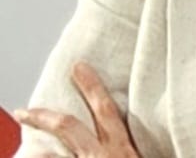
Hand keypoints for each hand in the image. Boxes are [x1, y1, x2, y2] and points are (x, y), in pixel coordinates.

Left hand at [14, 62, 139, 156]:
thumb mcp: (149, 156)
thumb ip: (139, 145)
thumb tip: (150, 135)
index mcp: (122, 147)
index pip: (106, 110)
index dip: (92, 87)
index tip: (79, 68)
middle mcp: (101, 154)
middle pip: (68, 127)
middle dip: (45, 115)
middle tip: (25, 109)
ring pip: (52, 153)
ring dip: (35, 148)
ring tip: (22, 141)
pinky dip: (43, 157)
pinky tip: (34, 155)